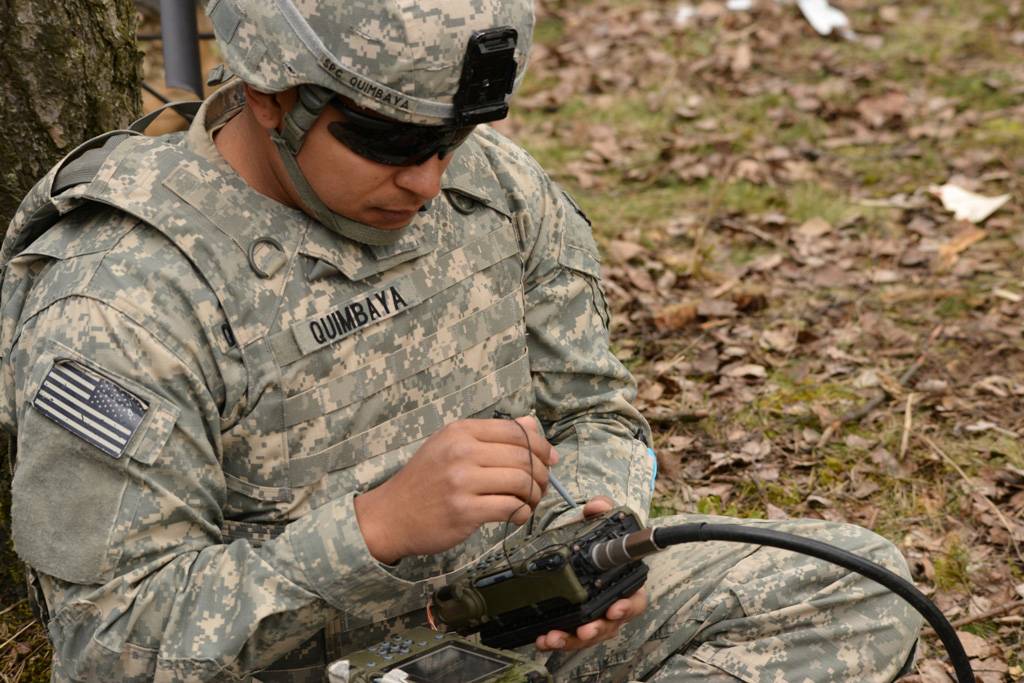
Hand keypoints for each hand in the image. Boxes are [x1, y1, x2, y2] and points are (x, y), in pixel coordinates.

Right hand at [354, 417, 556, 563]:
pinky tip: (518, 515)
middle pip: (523, 456)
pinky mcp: (465, 511)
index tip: (550, 459)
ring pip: (522, 481)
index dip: (541, 445)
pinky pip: (511, 507)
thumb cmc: (425, 481)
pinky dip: (523, 512)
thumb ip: (491, 435)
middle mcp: (461, 451)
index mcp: (460, 431)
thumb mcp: (450, 446)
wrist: (390, 515)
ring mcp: (462, 481)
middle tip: (542, 486)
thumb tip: (532, 425)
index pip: (515, 431)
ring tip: (531, 501)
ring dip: (535, 494)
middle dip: (543, 473)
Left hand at [535, 496, 648, 651]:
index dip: (627, 607)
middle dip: (598, 629)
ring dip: (572, 639)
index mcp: (624, 584)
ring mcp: (594, 617)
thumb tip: (597, 505)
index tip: (615, 609)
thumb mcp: (598, 524)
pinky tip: (543, 639)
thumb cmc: (595, 544)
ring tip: (556, 637)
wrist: (576, 552)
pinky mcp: (574, 623)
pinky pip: (568, 636)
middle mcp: (612, 604)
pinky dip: (556, 640)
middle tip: (585, 630)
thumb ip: (600, 511)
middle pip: (611, 625)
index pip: (635, 600)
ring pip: (588, 635)